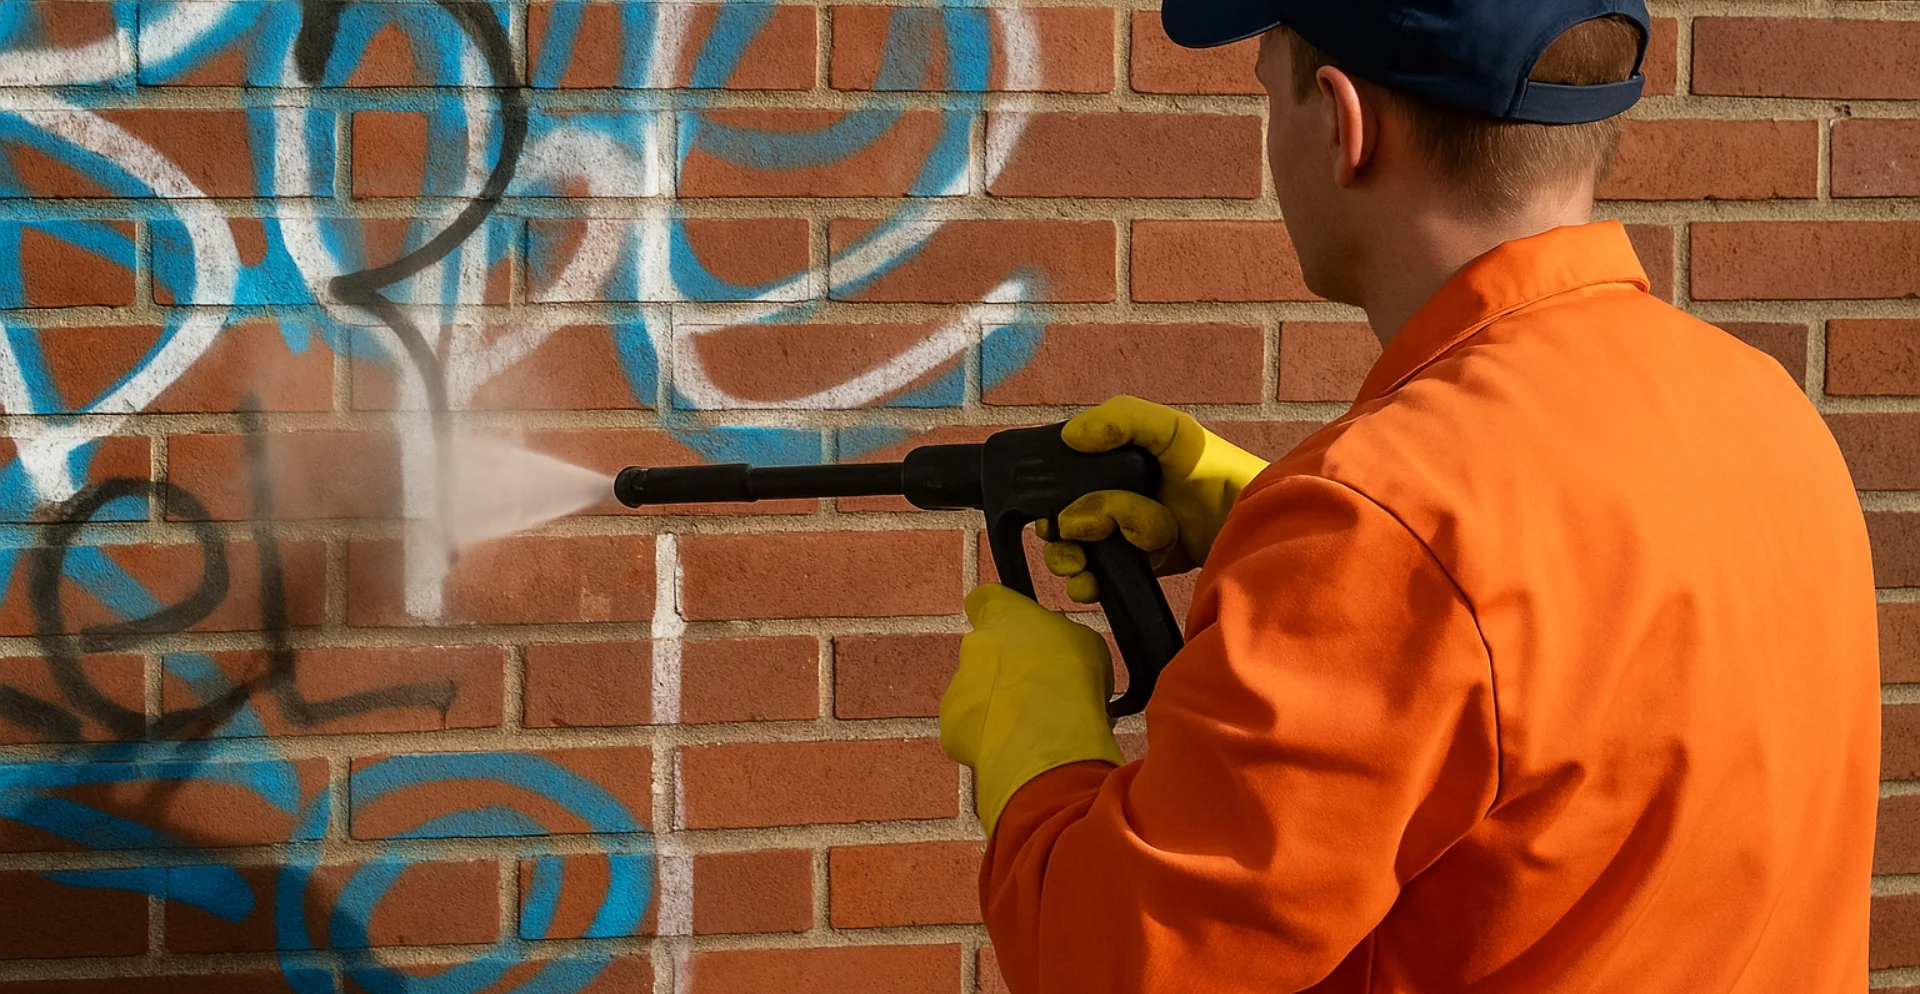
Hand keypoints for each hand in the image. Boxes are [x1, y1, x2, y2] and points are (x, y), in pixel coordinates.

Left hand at [940, 584, 1123, 835]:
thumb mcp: (1085, 643)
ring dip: (1000, 708)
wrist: (1047, 734)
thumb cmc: (1073, 677)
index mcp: (1003, 615)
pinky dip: (990, 739)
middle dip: (1008, 672)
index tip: (1017, 631)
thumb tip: (1057, 654)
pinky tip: (1017, 748)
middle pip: (984, 654)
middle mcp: (973, 646)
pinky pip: (971, 730)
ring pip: (977, 696)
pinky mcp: (951, 726)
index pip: (985, 599)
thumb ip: (1061, 641)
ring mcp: (957, 687)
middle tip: (1041, 694)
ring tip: (1034, 728)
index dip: (1000, 615)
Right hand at [1038, 396, 1270, 601]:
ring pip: (1073, 552)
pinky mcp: (1137, 568)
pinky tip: (1091, 584)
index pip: (1062, 480)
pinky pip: (1096, 579)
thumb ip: (1123, 418)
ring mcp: (1124, 537)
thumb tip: (1070, 437)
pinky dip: (1086, 584)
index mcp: (1115, 465)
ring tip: (1083, 566)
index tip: (1052, 509)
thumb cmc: (1215, 472)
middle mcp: (1114, 498)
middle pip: (1061, 520)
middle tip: (1075, 540)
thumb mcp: (1173, 431)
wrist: (1249, 527)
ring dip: (1070, 561)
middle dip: (1060, 535)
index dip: (1050, 496)